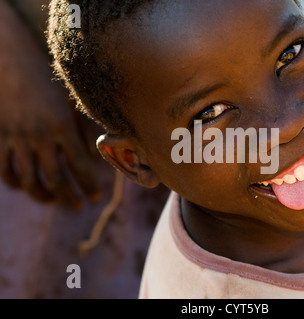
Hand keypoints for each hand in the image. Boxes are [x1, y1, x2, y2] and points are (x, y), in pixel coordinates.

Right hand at [0, 1, 100, 208]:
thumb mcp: (71, 103)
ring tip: (55, 200)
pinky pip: (5, 170)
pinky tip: (29, 187)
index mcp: (62, 126)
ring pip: (29, 180)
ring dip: (44, 196)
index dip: (89, 185)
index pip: (80, 166)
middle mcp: (39, 136)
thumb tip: (95, 158)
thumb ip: (84, 131)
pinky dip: (16, 184)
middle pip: (56, 179)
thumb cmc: (48, 82)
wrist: (10, 61)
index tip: (95, 196)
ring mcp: (16, 138)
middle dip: (69, 198)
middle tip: (78, 207)